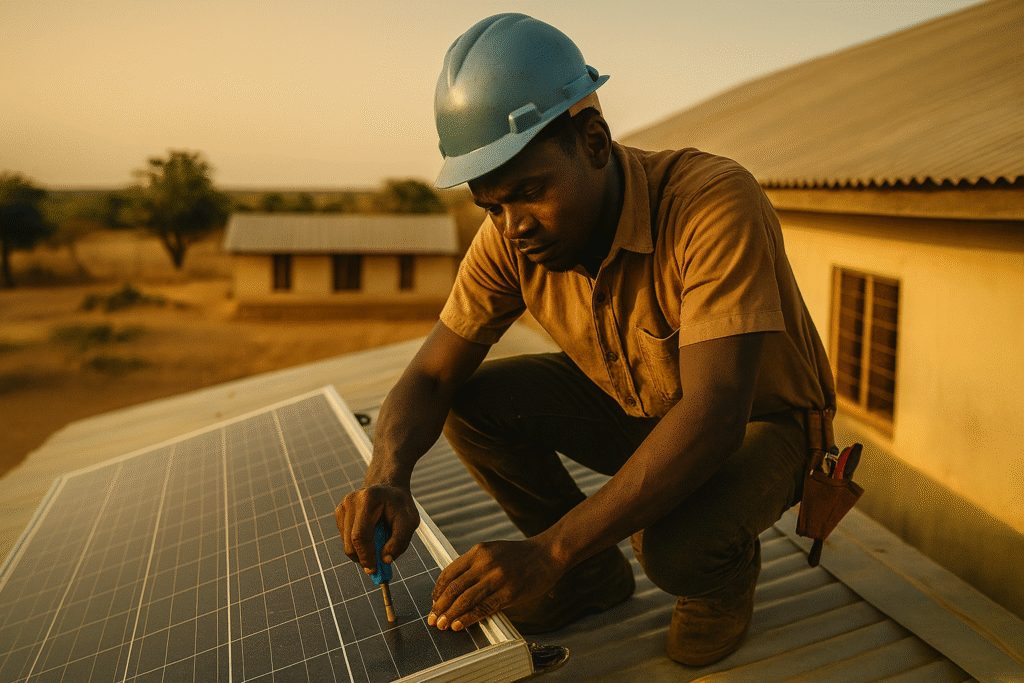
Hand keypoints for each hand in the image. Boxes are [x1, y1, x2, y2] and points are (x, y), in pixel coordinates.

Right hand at [335, 484, 419, 573]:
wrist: (388, 488)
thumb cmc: (399, 505)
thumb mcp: (409, 521)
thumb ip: (399, 541)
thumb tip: (385, 560)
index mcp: (368, 499)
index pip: (360, 535)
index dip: (366, 556)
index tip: (374, 570)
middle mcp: (351, 501)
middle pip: (350, 542)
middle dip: (363, 558)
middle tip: (376, 567)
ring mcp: (343, 506)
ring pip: (346, 542)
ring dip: (360, 551)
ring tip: (378, 543)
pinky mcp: (339, 512)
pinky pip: (344, 538)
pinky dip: (356, 544)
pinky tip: (370, 535)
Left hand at [428, 537, 564, 631]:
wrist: (547, 554)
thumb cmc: (519, 556)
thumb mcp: (493, 551)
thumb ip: (475, 565)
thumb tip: (455, 588)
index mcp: (478, 551)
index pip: (449, 572)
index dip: (437, 590)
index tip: (433, 602)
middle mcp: (485, 563)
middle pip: (454, 588)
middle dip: (440, 606)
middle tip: (432, 619)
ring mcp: (497, 578)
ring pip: (466, 599)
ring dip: (450, 614)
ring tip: (442, 625)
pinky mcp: (509, 592)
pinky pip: (484, 608)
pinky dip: (468, 618)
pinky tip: (459, 625)